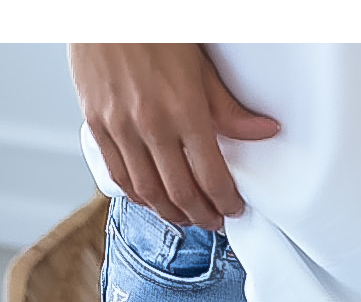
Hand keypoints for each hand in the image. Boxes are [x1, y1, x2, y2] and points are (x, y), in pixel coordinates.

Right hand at [69, 43, 279, 229]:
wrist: (106, 5)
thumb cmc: (153, 27)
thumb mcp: (200, 65)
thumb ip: (229, 108)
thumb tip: (264, 131)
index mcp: (183, 110)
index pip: (211, 176)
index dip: (226, 202)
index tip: (233, 209)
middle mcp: (150, 124)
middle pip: (180, 193)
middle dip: (202, 216)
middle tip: (214, 221)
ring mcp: (120, 127)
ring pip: (148, 192)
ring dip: (171, 213)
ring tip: (187, 217)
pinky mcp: (96, 124)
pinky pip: (119, 176)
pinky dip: (138, 196)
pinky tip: (152, 199)